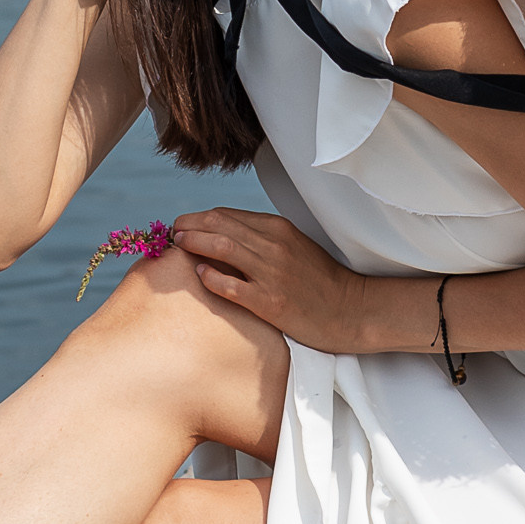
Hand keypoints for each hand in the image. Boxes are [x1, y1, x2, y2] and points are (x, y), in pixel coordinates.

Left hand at [173, 208, 375, 355]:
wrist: (352, 309)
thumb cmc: (319, 280)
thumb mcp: (293, 247)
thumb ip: (260, 239)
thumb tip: (221, 236)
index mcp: (277, 228)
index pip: (225, 214)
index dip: (198, 218)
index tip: (183, 227)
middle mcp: (273, 245)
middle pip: (219, 224)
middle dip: (189, 226)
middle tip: (172, 235)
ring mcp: (272, 273)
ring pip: (222, 247)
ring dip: (194, 243)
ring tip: (177, 246)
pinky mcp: (271, 302)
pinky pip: (233, 286)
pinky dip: (212, 278)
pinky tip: (201, 275)